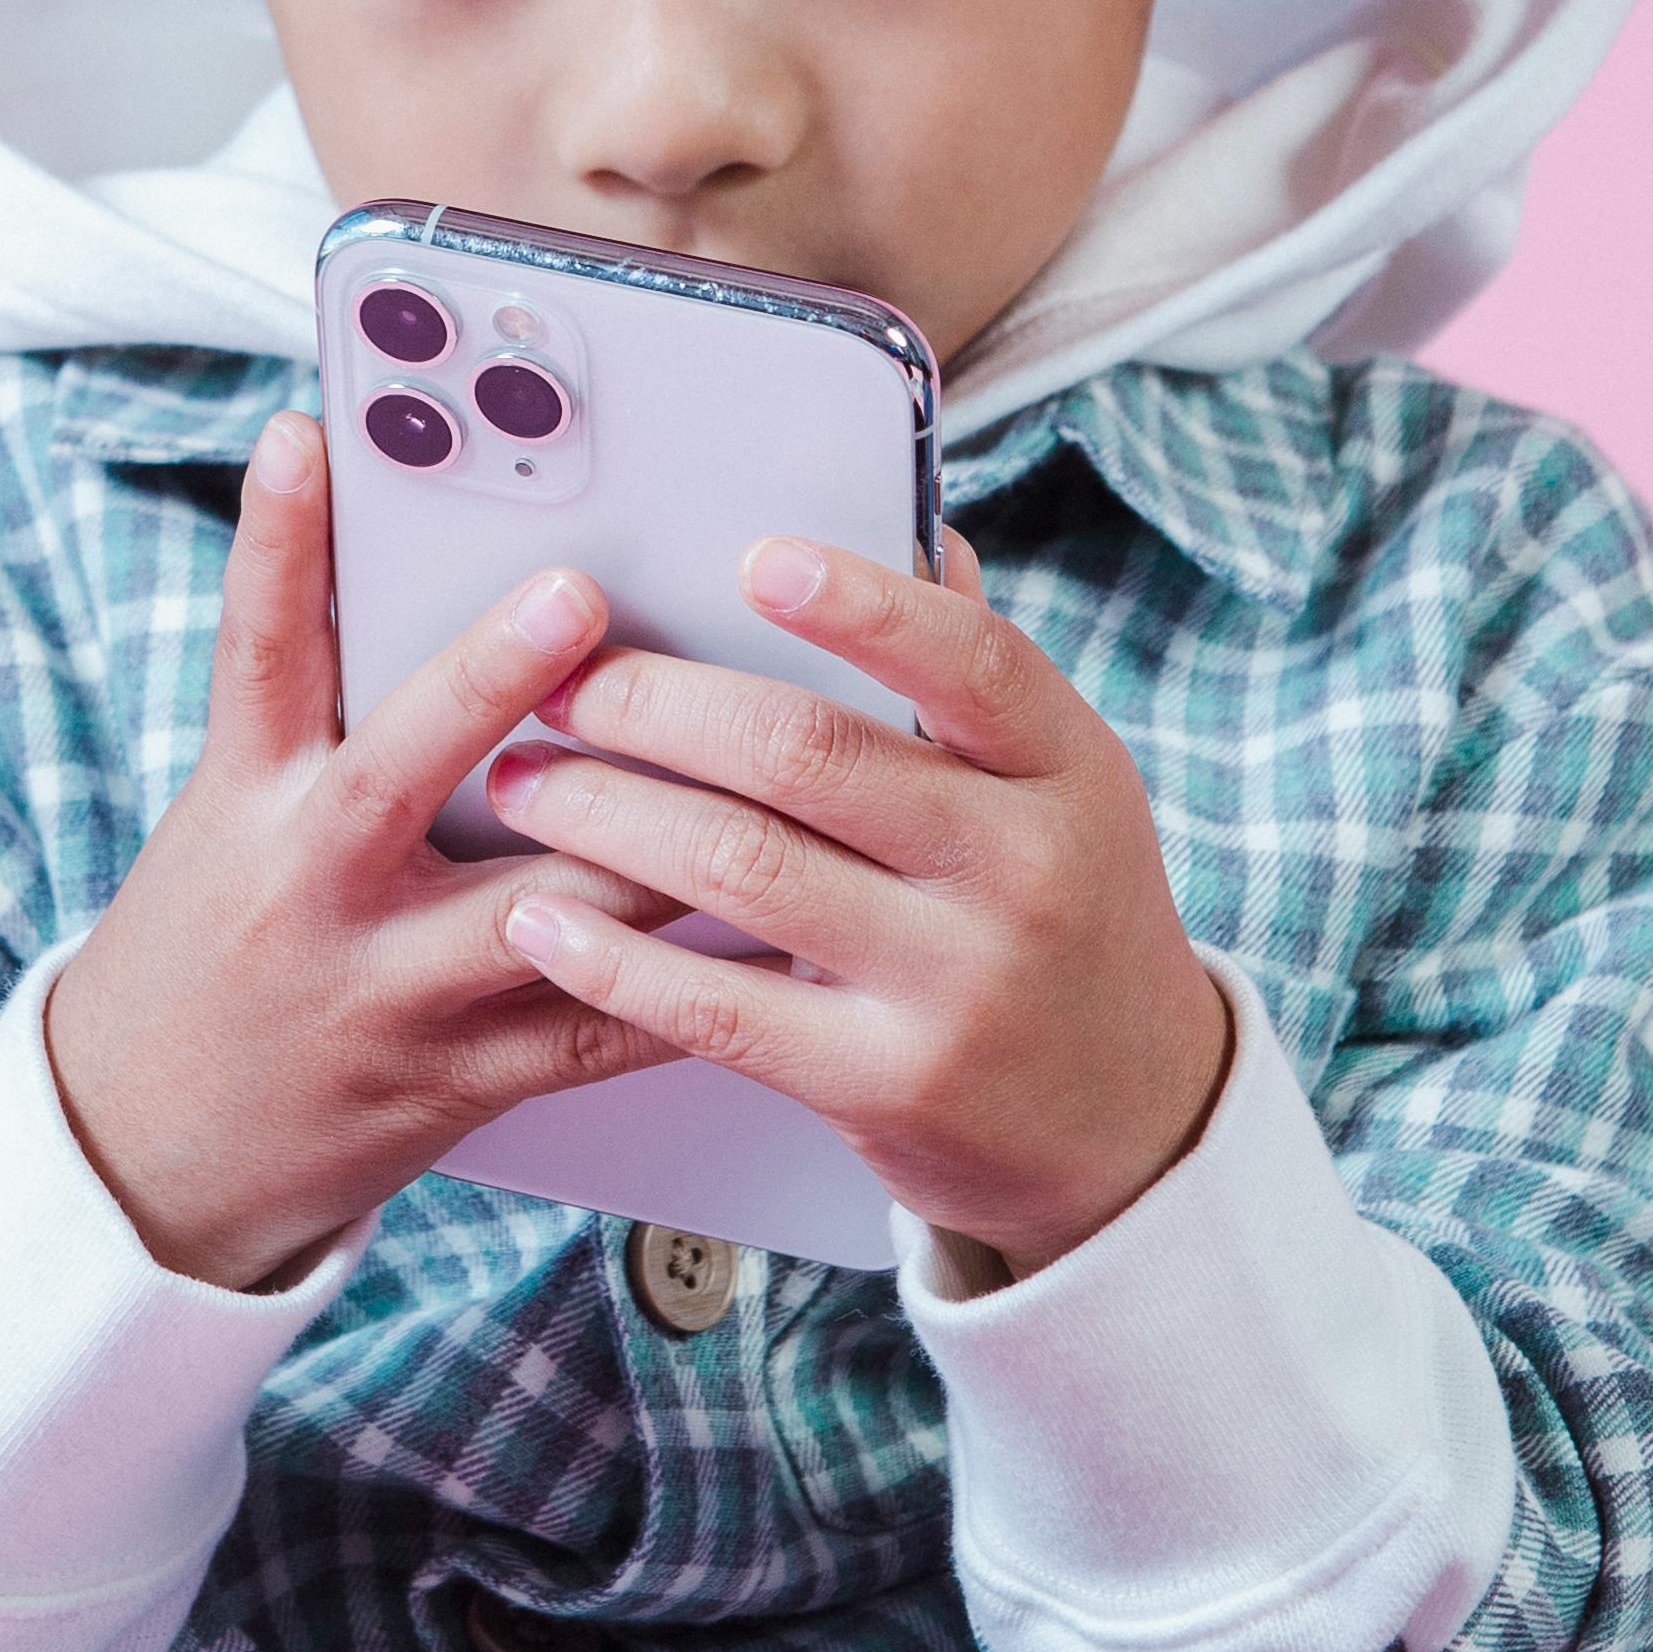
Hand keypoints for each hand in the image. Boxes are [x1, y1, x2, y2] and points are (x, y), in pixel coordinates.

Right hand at [43, 415, 677, 1291]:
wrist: (153, 1150)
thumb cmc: (217, 945)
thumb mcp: (229, 815)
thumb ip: (321, 708)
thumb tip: (410, 553)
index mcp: (246, 803)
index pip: (256, 653)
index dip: (275, 542)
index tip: (311, 441)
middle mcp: (312, 888)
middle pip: (395, 769)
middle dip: (484, 680)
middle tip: (573, 592)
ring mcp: (389, 992)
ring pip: (539, 907)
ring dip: (649, 833)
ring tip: (747, 758)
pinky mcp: (461, 1083)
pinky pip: (597, 1028)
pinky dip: (694, 979)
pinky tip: (778, 928)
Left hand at [480, 531, 1232, 1278]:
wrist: (1130, 1121)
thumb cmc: (1064, 916)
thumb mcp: (1060, 790)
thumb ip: (974, 673)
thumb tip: (910, 530)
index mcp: (1067, 771)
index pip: (970, 662)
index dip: (862, 606)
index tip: (754, 559)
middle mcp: (1021, 872)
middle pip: (810, 754)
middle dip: (655, 707)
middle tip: (562, 688)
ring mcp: (956, 986)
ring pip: (741, 867)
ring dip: (604, 814)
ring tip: (522, 786)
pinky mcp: (885, 1086)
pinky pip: (716, 1007)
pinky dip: (611, 957)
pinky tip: (542, 922)